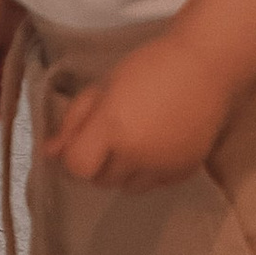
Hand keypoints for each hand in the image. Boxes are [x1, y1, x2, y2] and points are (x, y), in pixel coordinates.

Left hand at [44, 32, 236, 191]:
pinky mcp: (185, 172)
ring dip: (121, 171)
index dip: (72, 156)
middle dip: (96, 162)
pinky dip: (148, 173)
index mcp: (112, 127)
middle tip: (107, 137)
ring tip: (133, 142)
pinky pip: (155, 185)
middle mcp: (136, 154)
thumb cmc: (150, 66)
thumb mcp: (104, 86)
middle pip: (99, 180)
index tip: (78, 141)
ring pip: (127, 188)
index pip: (77, 166)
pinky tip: (155, 147)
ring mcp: (162, 167)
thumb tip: (48, 152)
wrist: (207, 66)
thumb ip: (75, 120)